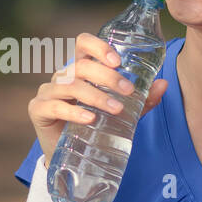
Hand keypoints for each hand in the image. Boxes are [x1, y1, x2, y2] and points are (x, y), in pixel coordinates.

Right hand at [26, 31, 167, 164]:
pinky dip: (74, 112)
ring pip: (71, 85)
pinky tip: (90, 119)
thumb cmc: (96, 127)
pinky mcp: (38, 110)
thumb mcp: (123, 113)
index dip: (99, 47)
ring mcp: (48, 92)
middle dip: (107, 77)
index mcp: (80, 69)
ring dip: (96, 95)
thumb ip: (142, 100)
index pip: (83, 43)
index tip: (118, 61)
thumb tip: (163, 84)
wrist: (72, 158)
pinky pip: (55, 106)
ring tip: (116, 109)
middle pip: (81, 65)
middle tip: (128, 91)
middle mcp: (62, 76)